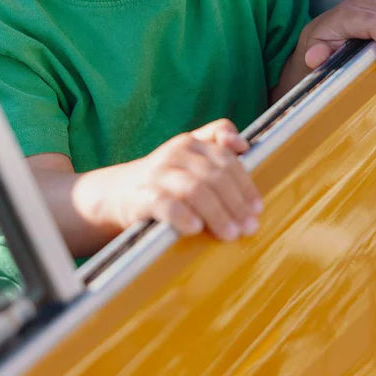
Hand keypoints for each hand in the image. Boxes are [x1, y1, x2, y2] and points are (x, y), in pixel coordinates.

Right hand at [114, 120, 261, 240]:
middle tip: (249, 227)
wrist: (119, 193)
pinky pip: (165, 205)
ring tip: (230, 234)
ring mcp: (156, 174)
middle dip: (235, 203)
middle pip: (213, 175)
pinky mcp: (140, 197)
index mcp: (190, 142)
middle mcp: (174, 153)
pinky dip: (183, 216)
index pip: (225, 157)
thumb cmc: (166, 180)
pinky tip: (195, 228)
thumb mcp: (191, 159)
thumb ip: (217, 147)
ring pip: (194, 189)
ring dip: (217, 213)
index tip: (257, 208)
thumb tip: (242, 145)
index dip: (244, 183)